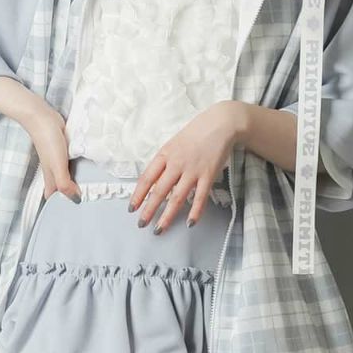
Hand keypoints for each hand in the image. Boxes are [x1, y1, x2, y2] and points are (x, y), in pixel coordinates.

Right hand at [18, 97, 81, 201]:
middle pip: (63, 187)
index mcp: (51, 177)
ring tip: (95, 187)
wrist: (43, 117)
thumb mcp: (57, 167)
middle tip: (91, 201)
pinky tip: (91, 167)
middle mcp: (55, 170)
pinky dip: (81, 166)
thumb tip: (76, 199)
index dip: (61, 205)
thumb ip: (65, 184)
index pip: (53, 196)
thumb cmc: (48, 142)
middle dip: (72, 194)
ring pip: (69, 174)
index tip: (76, 211)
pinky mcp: (66, 149)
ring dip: (78, 180)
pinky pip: (74, 162)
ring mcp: (60, 159)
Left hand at [128, 102, 245, 231]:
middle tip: (142, 224)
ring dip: (167, 216)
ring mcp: (193, 170)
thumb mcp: (173, 144)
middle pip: (159, 191)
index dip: (138, 195)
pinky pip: (200, 197)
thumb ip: (164, 162)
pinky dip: (195, 211)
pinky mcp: (209, 175)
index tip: (132, 208)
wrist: (220, 123)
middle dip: (149, 210)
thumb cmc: (195, 133)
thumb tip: (153, 182)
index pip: (146, 178)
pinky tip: (190, 223)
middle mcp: (176, 163)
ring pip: (177, 197)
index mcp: (164, 154)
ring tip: (159, 229)